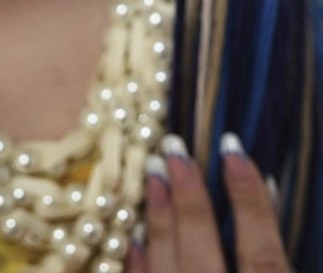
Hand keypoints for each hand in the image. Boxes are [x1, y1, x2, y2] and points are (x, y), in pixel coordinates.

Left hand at [126, 133, 289, 272]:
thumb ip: (269, 253)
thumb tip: (266, 189)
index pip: (261, 255)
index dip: (250, 202)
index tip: (231, 147)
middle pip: (203, 255)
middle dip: (188, 200)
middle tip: (174, 148)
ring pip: (167, 268)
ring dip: (159, 220)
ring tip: (153, 171)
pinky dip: (140, 261)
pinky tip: (137, 232)